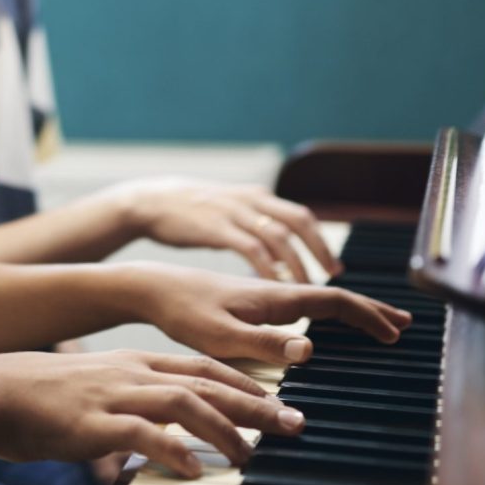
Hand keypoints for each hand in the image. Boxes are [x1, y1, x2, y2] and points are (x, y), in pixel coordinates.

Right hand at [0, 349, 305, 477]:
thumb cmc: (43, 396)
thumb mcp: (98, 389)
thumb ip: (133, 404)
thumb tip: (164, 433)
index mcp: (136, 362)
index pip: (204, 367)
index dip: (245, 383)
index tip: (278, 400)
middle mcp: (134, 372)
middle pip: (208, 382)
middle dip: (256, 403)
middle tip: (293, 424)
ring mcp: (116, 394)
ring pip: (185, 402)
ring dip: (225, 428)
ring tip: (250, 455)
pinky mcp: (95, 422)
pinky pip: (142, 433)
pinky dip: (172, 450)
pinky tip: (192, 469)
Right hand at [106, 177, 338, 282]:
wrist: (150, 201)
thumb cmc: (192, 212)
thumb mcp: (230, 210)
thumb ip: (255, 225)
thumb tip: (281, 253)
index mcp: (257, 197)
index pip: (301, 216)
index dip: (321, 241)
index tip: (334, 268)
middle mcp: (251, 201)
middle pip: (298, 221)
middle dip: (319, 249)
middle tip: (333, 277)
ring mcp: (234, 212)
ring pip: (278, 236)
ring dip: (296, 263)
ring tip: (307, 288)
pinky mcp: (216, 227)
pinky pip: (250, 247)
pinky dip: (267, 266)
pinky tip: (273, 285)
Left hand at [127, 263, 411, 364]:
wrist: (153, 287)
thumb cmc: (183, 313)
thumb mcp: (222, 336)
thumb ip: (265, 344)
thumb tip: (310, 349)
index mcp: (274, 298)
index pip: (333, 302)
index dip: (367, 317)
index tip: (394, 334)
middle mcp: (275, 292)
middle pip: (333, 297)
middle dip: (371, 310)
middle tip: (405, 324)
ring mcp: (264, 295)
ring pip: (318, 299)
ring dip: (352, 310)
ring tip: (376, 322)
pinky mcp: (251, 301)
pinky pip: (301, 304)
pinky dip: (325, 312)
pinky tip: (321, 325)